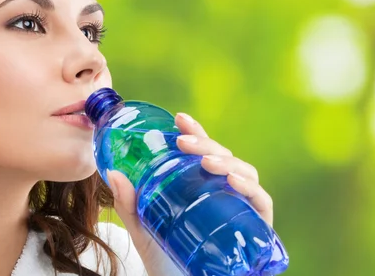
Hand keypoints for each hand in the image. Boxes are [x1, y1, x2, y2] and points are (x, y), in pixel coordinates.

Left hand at [106, 112, 273, 275]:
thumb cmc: (165, 255)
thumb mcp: (142, 227)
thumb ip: (128, 203)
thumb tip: (112, 174)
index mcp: (199, 184)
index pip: (202, 151)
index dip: (194, 132)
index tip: (179, 118)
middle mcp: (222, 190)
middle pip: (221, 157)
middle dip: (204, 144)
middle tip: (182, 142)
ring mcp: (240, 206)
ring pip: (243, 172)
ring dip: (226, 161)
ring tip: (206, 161)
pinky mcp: (256, 226)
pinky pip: (261, 200)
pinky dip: (250, 187)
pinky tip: (233, 180)